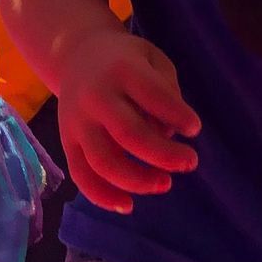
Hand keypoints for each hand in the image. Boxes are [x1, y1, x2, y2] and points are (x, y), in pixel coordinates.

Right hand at [54, 24, 199, 214]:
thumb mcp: (152, 59)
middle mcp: (96, 96)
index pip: (152, 94)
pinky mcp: (66, 141)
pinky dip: (102, 196)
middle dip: (164, 154)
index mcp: (121, 70)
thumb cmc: (125, 61)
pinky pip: (81, 175)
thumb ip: (166, 91)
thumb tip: (168, 134)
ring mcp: (77, 122)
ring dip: (137, 180)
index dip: (177, 114)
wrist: (75, 55)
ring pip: (104, 161)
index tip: (195, 129)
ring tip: (165, 183)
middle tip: (190, 162)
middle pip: (129, 133)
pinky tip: (127, 205)